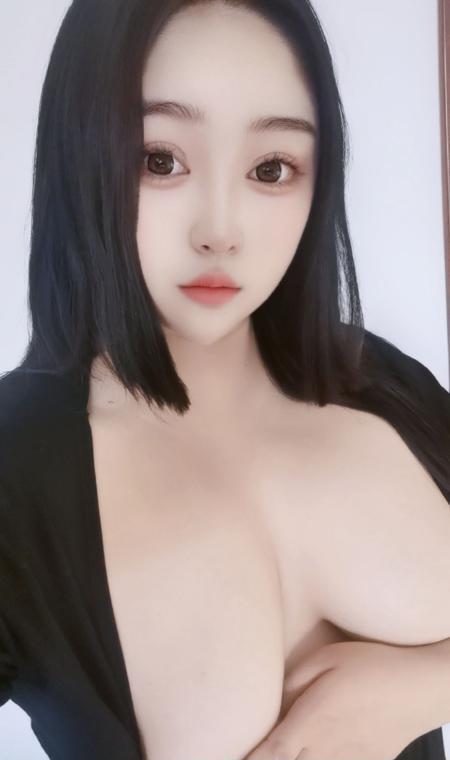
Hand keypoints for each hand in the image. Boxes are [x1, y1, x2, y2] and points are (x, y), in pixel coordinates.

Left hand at [242, 639, 435, 759]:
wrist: (422, 686)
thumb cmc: (373, 663)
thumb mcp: (330, 656)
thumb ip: (296, 677)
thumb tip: (276, 697)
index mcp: (314, 718)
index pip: (273, 752)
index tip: (231, 758)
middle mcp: (328, 746)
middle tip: (255, 753)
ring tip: (284, 749)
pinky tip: (316, 750)